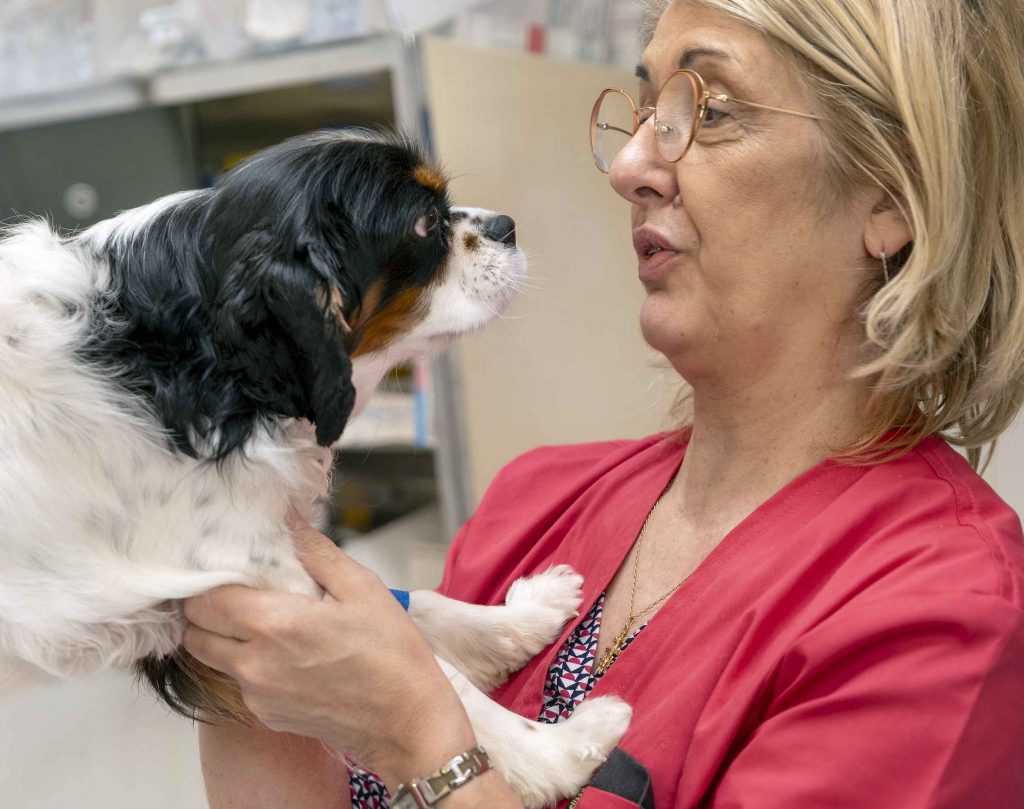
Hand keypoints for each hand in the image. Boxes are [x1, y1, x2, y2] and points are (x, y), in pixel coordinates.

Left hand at [182, 519, 475, 786]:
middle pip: (194, 631)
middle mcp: (254, 664)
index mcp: (274, 625)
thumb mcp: (362, 588)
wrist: (406, 723)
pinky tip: (283, 652)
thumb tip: (290, 523)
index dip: (208, 578)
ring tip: (257, 620)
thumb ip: (317, 552)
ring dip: (220, 636)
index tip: (227, 566)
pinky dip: (246, 663)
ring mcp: (257, 695)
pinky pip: (238, 682)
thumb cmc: (391, 655)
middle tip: (236, 590)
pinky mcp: (266, 716)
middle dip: (205, 607)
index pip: (204, 599)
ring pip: (210, 659)